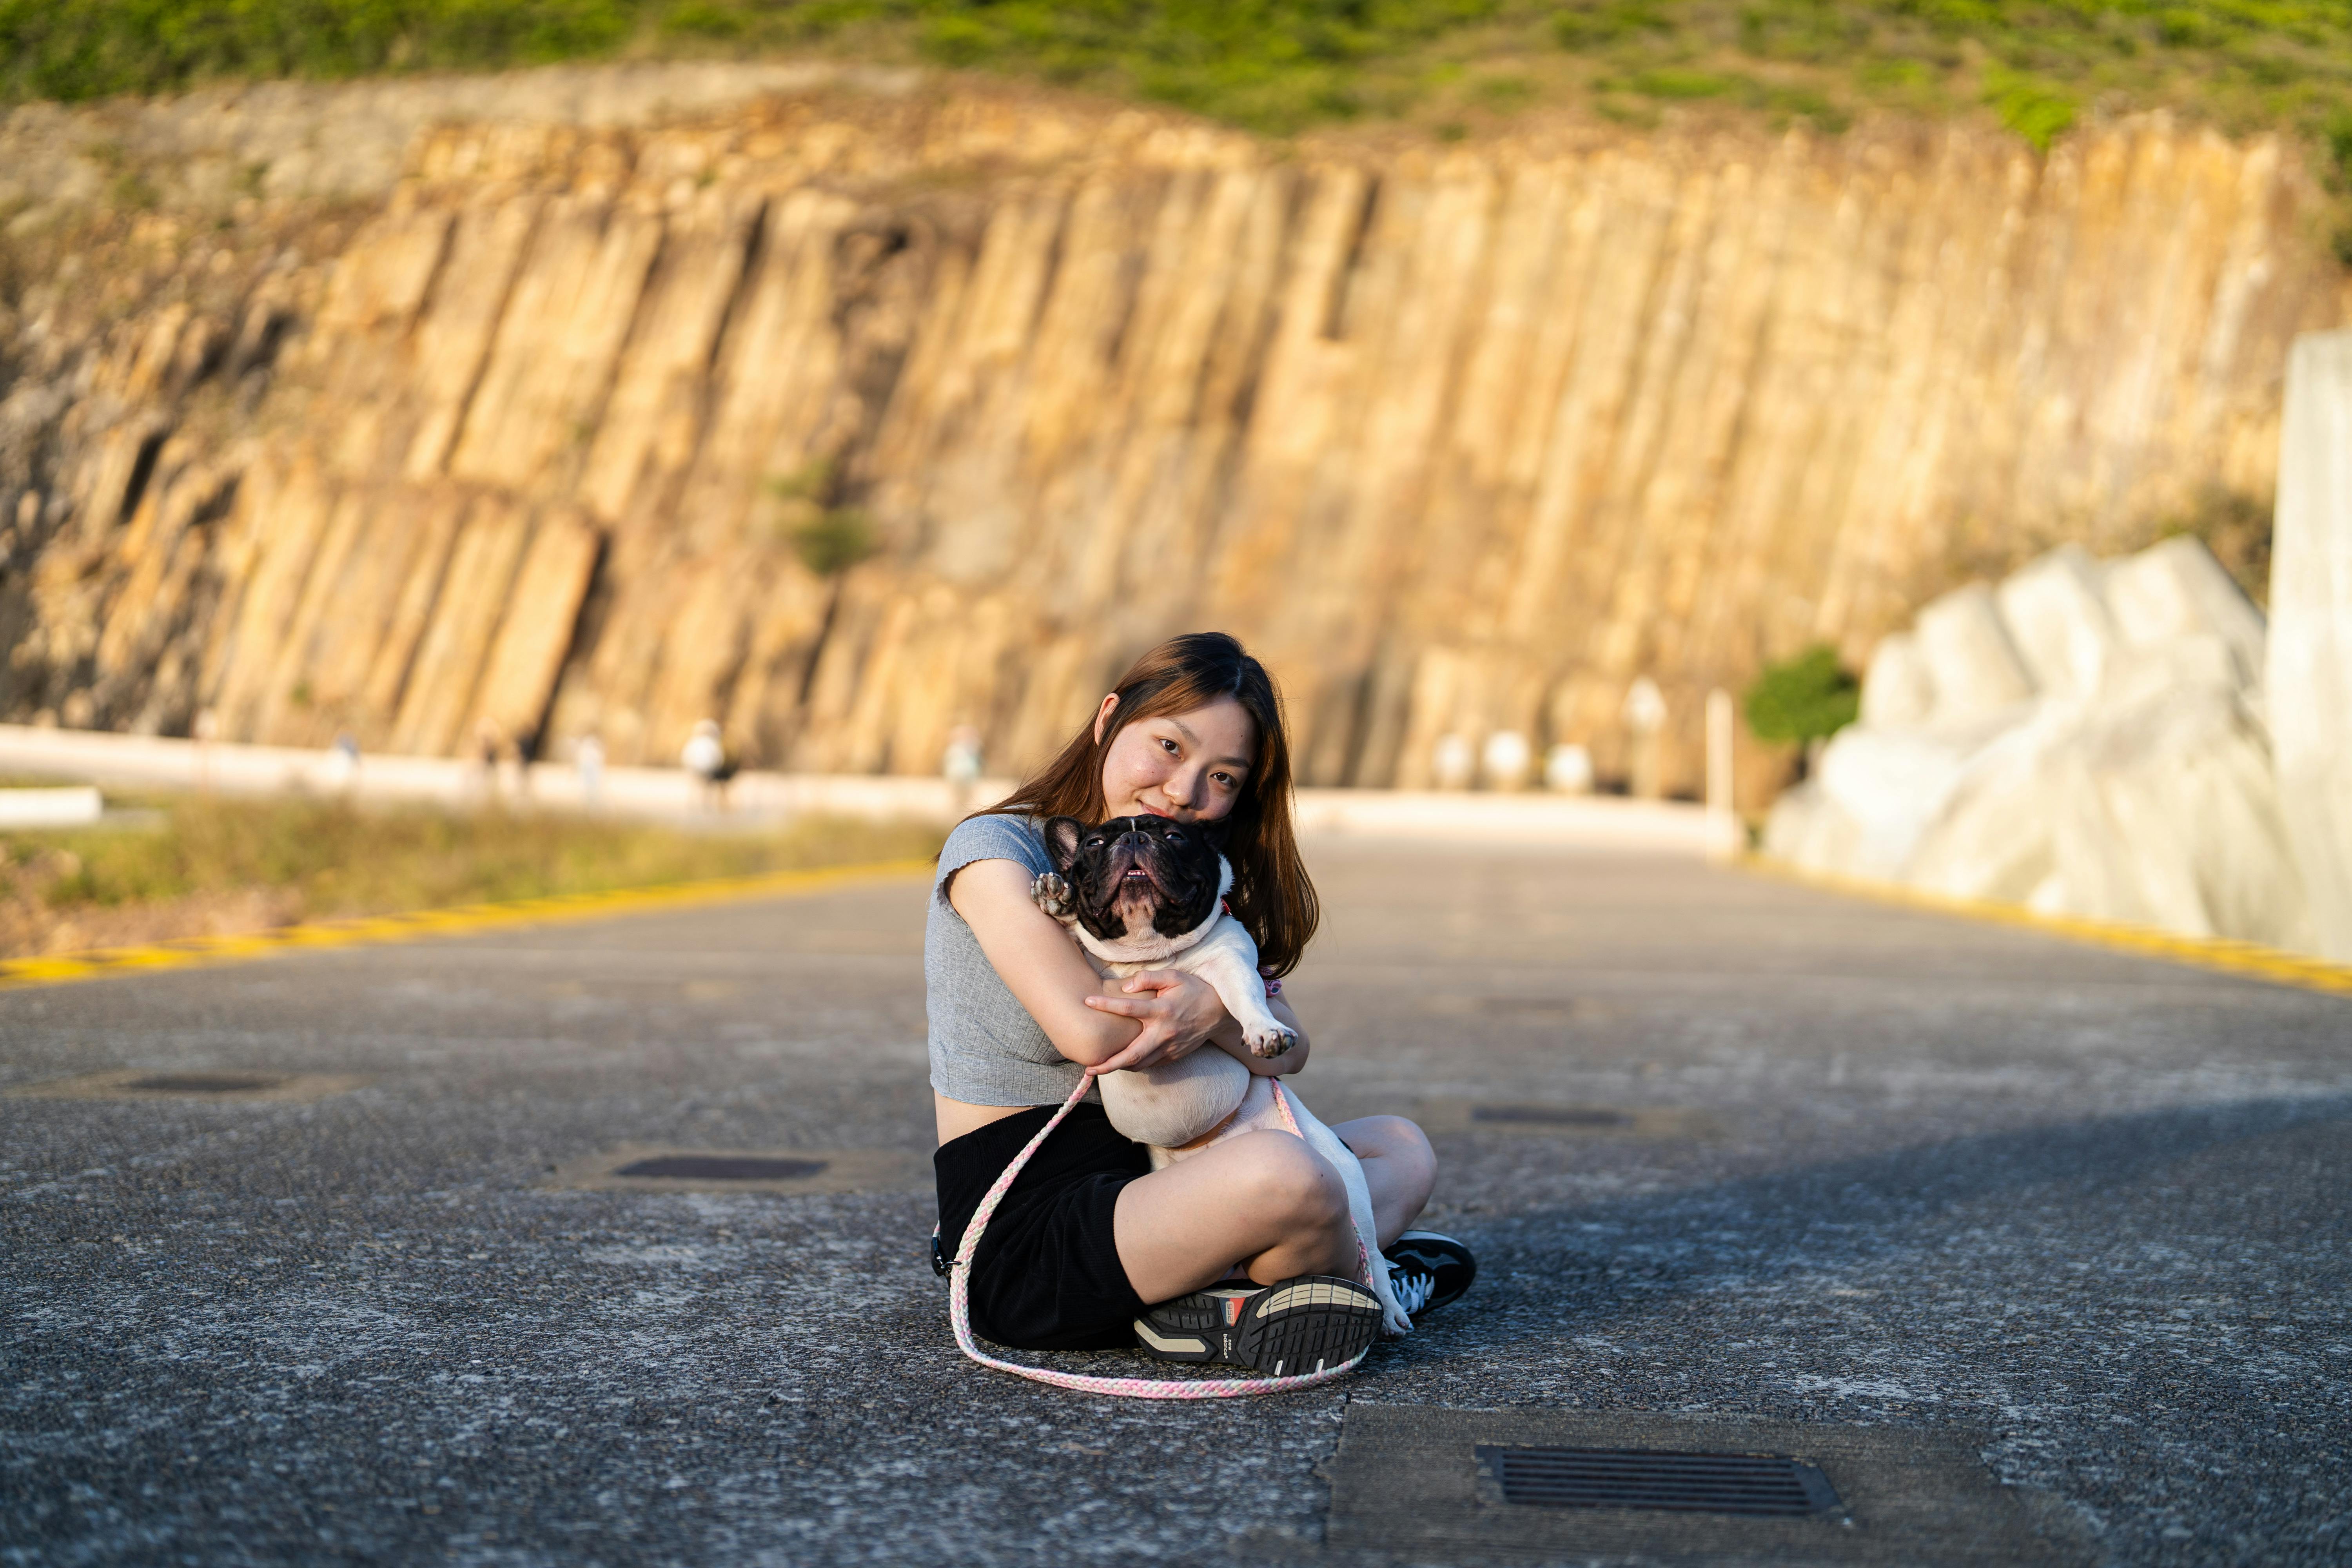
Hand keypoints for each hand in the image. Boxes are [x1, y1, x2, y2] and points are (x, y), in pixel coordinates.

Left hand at [1081, 970, 1225, 1074]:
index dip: (1106, 1005)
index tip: (1087, 1002)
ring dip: (1120, 1068)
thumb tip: (1127, 987)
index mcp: (1161, 1010)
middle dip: (1109, 1064)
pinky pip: (1152, 1064)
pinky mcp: (1174, 1055)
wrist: (1220, 1012)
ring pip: (1141, 1064)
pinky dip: (1136, 1065)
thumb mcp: (1174, 976)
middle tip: (1089, 1068)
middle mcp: (1164, 1032)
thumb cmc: (1194, 990)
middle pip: (1132, 1054)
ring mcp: (1170, 1047)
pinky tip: (1124, 1063)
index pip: (1128, 1008)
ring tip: (1101, 1068)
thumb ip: (1149, 978)